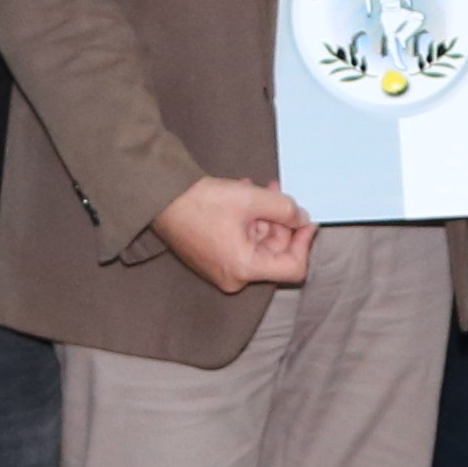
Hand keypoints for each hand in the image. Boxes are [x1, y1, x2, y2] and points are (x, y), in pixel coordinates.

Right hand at [156, 173, 316, 294]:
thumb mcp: (252, 199)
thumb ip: (285, 209)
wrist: (161, 198)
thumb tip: (301, 218)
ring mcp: (222, 270)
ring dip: (263, 216)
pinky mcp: (213, 259)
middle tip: (278, 192)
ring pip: (258, 244)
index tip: (306, 220)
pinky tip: (244, 198)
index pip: (294, 268)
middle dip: (280, 222)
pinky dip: (247, 222)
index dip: (304, 242)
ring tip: (256, 189)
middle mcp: (234, 277)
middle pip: (274, 253)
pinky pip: (242, 243)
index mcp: (244, 269)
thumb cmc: (200, 202)